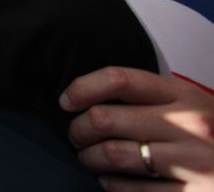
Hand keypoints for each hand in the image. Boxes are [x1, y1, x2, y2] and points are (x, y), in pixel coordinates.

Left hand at [60, 66, 213, 189]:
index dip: (82, 88)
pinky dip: (111, 185)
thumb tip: (90, 99)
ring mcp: (193, 161)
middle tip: (75, 136)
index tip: (66, 101)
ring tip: (88, 158)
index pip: (119, 79)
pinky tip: (108, 181)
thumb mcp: (192, 105)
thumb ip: (151, 99)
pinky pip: (134, 191)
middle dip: (78, 130)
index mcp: (183, 96)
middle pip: (106, 119)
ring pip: (113, 155)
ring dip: (90, 158)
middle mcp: (188, 125)